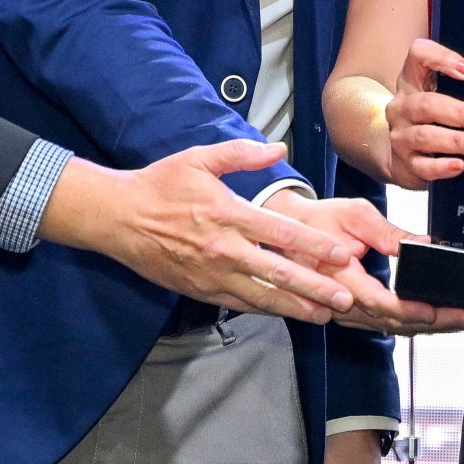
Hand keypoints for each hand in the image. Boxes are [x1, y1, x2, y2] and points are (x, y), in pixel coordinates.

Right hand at [40, 141, 360, 322]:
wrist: (117, 218)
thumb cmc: (160, 185)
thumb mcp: (200, 159)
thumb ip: (242, 153)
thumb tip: (278, 148)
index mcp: (228, 213)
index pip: (280, 233)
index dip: (314, 246)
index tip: (341, 255)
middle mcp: (224, 248)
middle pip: (278, 273)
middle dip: (315, 287)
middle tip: (345, 299)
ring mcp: (211, 274)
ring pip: (262, 297)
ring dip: (295, 307)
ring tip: (325, 315)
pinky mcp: (200, 290)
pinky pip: (239, 303)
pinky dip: (265, 310)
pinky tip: (286, 314)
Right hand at [261, 193, 463, 333]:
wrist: (288, 232)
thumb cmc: (318, 220)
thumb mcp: (355, 215)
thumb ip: (388, 233)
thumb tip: (423, 244)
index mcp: (340, 277)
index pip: (383, 303)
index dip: (415, 310)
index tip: (445, 309)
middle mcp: (342, 302)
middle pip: (395, 322)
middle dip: (437, 322)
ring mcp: (345, 311)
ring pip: (393, 327)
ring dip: (430, 326)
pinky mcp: (351, 312)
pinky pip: (386, 323)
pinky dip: (414, 323)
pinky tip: (439, 319)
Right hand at [382, 38, 463, 187]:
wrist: (401, 154)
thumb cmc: (431, 118)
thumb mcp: (440, 96)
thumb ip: (463, 90)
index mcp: (412, 80)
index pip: (419, 55)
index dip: (441, 58)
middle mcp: (403, 105)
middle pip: (426, 104)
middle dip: (459, 113)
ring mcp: (401, 135)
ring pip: (425, 136)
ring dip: (456, 141)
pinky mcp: (405, 162)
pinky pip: (421, 165)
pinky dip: (441, 167)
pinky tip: (459, 166)